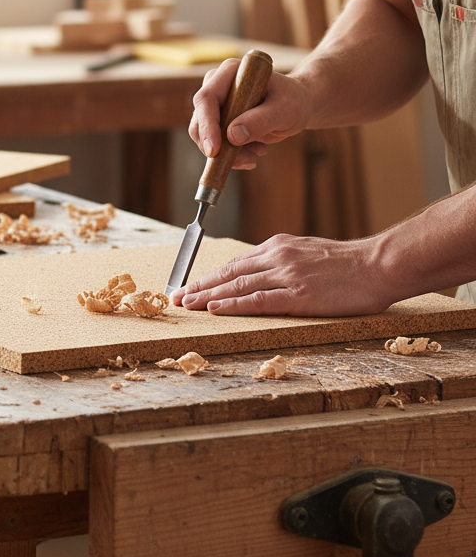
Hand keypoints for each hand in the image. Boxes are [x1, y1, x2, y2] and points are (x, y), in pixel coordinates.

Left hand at [169, 234, 392, 316]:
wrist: (380, 265)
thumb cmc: (348, 264)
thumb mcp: (307, 253)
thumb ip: (282, 262)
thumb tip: (259, 274)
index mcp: (278, 246)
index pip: (235, 263)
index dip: (209, 276)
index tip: (189, 286)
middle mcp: (277, 257)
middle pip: (229, 273)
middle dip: (199, 286)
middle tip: (177, 297)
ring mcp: (287, 275)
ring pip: (237, 286)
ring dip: (207, 297)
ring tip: (186, 304)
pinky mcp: (299, 295)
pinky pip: (258, 301)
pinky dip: (233, 305)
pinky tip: (215, 309)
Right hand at [189, 58, 313, 169]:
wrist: (298, 106)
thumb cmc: (293, 101)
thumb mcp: (284, 110)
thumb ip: (260, 120)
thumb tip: (232, 135)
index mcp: (230, 73)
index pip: (207, 99)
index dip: (207, 125)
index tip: (214, 150)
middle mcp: (217, 86)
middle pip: (200, 120)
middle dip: (217, 146)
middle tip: (244, 160)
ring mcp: (216, 106)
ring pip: (204, 137)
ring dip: (227, 154)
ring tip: (257, 154)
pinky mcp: (218, 123)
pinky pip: (214, 145)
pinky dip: (231, 156)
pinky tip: (254, 153)